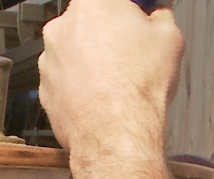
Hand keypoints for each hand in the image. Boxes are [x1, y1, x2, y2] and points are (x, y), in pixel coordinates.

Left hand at [38, 0, 183, 160]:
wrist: (114, 132)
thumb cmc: (135, 87)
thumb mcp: (169, 36)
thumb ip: (159, 16)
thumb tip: (158, 17)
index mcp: (91, 4)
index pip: (109, 0)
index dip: (126, 8)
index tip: (135, 15)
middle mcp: (60, 29)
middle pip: (86, 23)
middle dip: (107, 33)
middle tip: (130, 48)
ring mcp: (48, 61)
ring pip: (73, 53)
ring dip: (91, 60)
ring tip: (118, 77)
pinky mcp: (44, 90)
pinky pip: (64, 80)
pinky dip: (79, 84)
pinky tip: (101, 94)